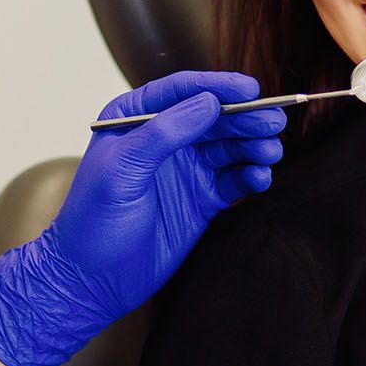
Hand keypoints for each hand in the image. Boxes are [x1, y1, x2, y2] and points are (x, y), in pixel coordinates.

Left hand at [0, 72, 283, 365]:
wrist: (91, 279)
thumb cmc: (93, 221)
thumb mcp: (122, 170)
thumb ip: (164, 133)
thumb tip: (208, 102)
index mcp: (134, 120)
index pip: (182, 92)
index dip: (218, 86)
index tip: (250, 89)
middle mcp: (163, 139)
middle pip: (213, 117)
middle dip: (245, 118)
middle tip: (274, 121)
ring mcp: (184, 170)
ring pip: (228, 147)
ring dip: (253, 146)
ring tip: (270, 151)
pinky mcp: (201, 200)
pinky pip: (233, 180)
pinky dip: (249, 176)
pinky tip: (259, 177)